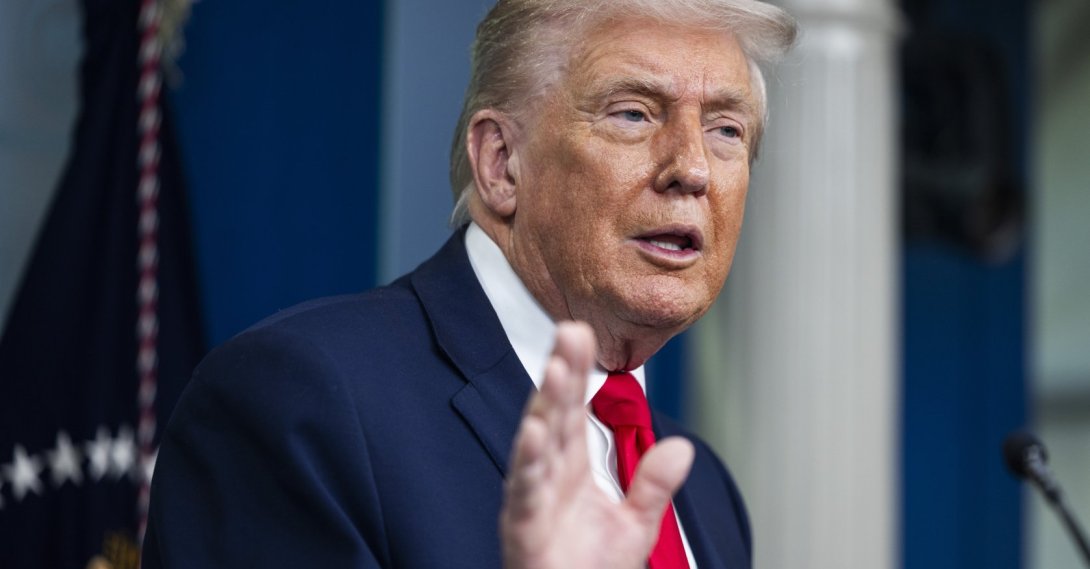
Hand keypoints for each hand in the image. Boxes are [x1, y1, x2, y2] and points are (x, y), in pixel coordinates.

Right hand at [500, 321, 694, 568]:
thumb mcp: (634, 525)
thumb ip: (654, 485)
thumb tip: (683, 447)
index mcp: (569, 470)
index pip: (571, 411)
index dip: (575, 372)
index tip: (579, 332)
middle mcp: (546, 477)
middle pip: (552, 415)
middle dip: (560, 373)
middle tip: (569, 331)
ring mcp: (531, 499)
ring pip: (535, 445)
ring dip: (543, 406)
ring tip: (556, 370)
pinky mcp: (523, 527)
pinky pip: (524, 491)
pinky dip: (527, 462)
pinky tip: (533, 433)